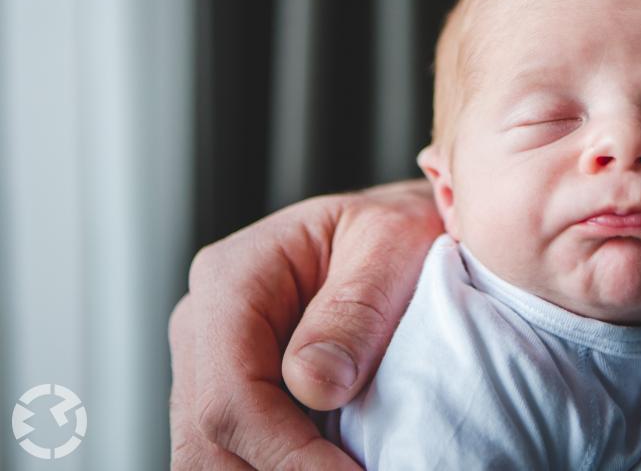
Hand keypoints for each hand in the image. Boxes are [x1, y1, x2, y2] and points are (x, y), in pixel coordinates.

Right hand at [169, 180, 441, 468]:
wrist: (402, 229)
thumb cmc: (400, 229)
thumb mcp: (395, 246)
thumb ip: (356, 311)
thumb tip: (313, 384)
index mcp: (231, 278)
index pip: (232, 396)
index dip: (288, 455)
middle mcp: (204, 325)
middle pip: (207, 442)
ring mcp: (212, 364)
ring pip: (211, 460)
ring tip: (350, 468)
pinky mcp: (235, 395)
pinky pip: (237, 455)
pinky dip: (279, 468)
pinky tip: (331, 465)